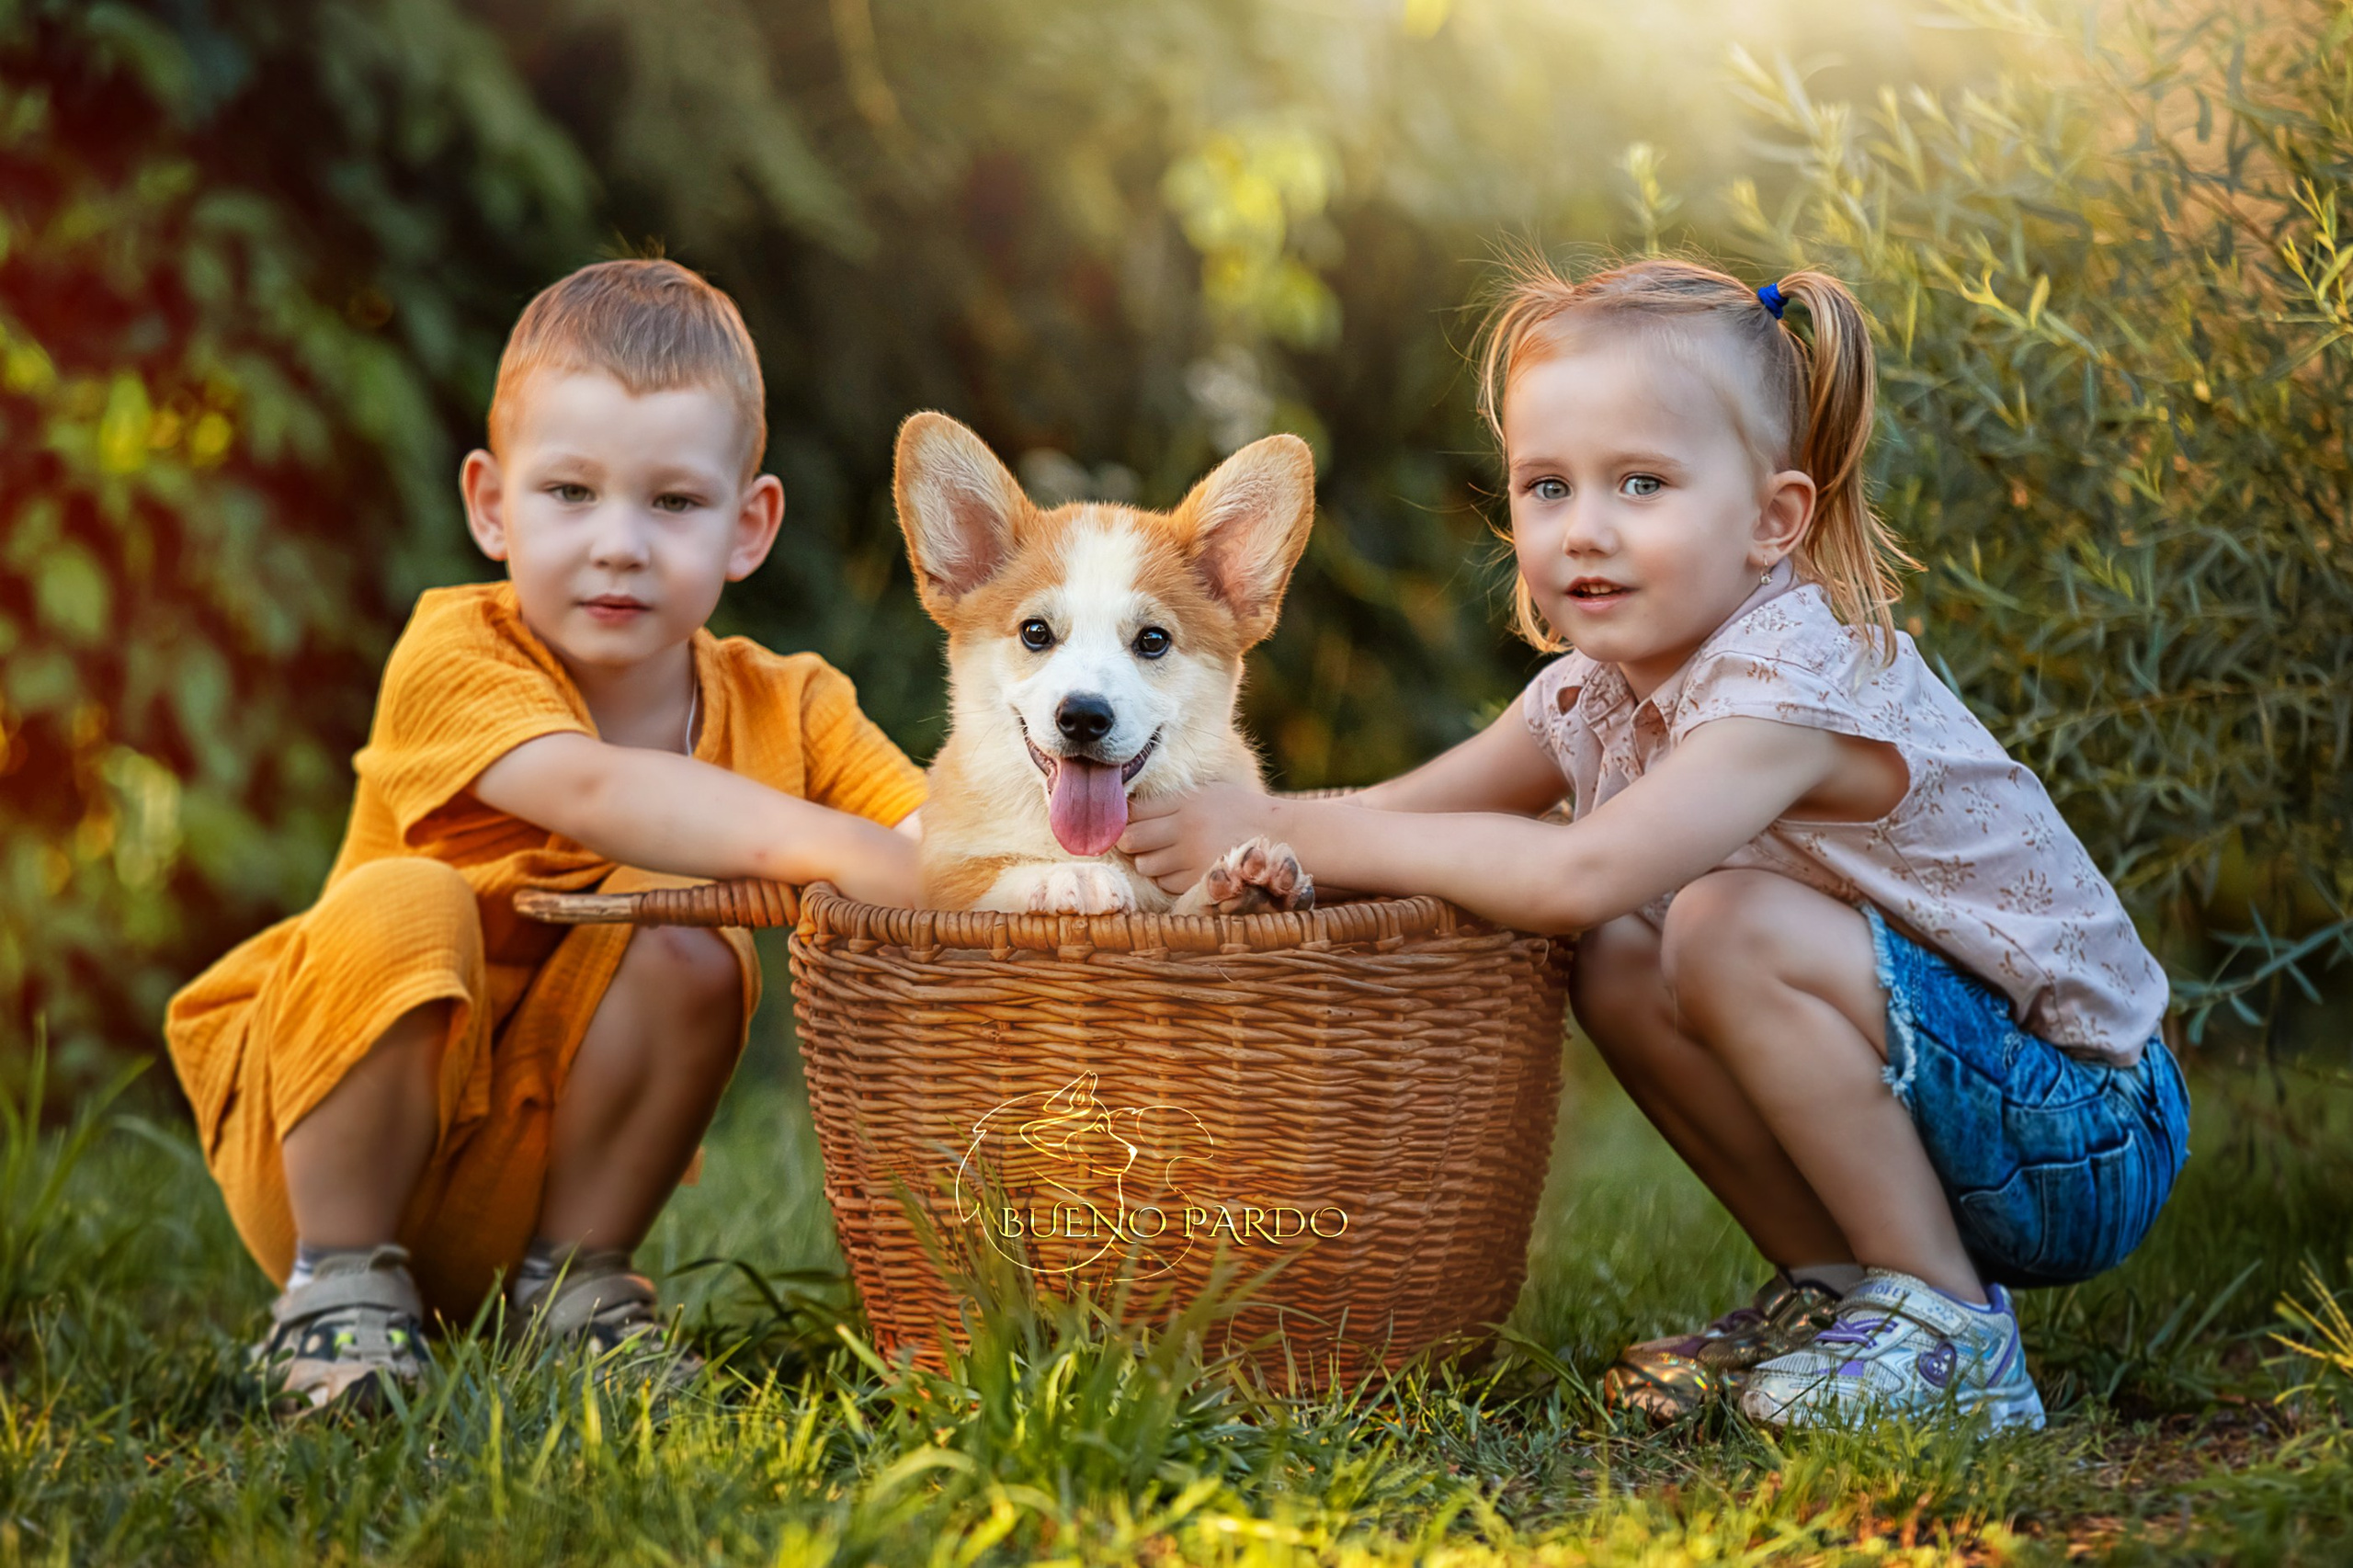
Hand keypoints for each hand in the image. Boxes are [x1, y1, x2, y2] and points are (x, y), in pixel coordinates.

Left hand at [1118, 783, 1278, 894]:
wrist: (1279, 834)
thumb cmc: (1238, 810)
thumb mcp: (1207, 792)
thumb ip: (1171, 799)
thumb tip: (1127, 808)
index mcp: (1186, 802)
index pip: (1134, 811)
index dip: (1124, 817)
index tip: (1125, 820)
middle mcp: (1186, 829)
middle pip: (1132, 840)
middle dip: (1129, 842)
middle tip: (1134, 841)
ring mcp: (1193, 857)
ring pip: (1145, 866)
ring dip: (1148, 862)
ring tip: (1161, 854)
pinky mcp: (1200, 880)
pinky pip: (1165, 883)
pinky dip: (1166, 878)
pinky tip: (1179, 867)